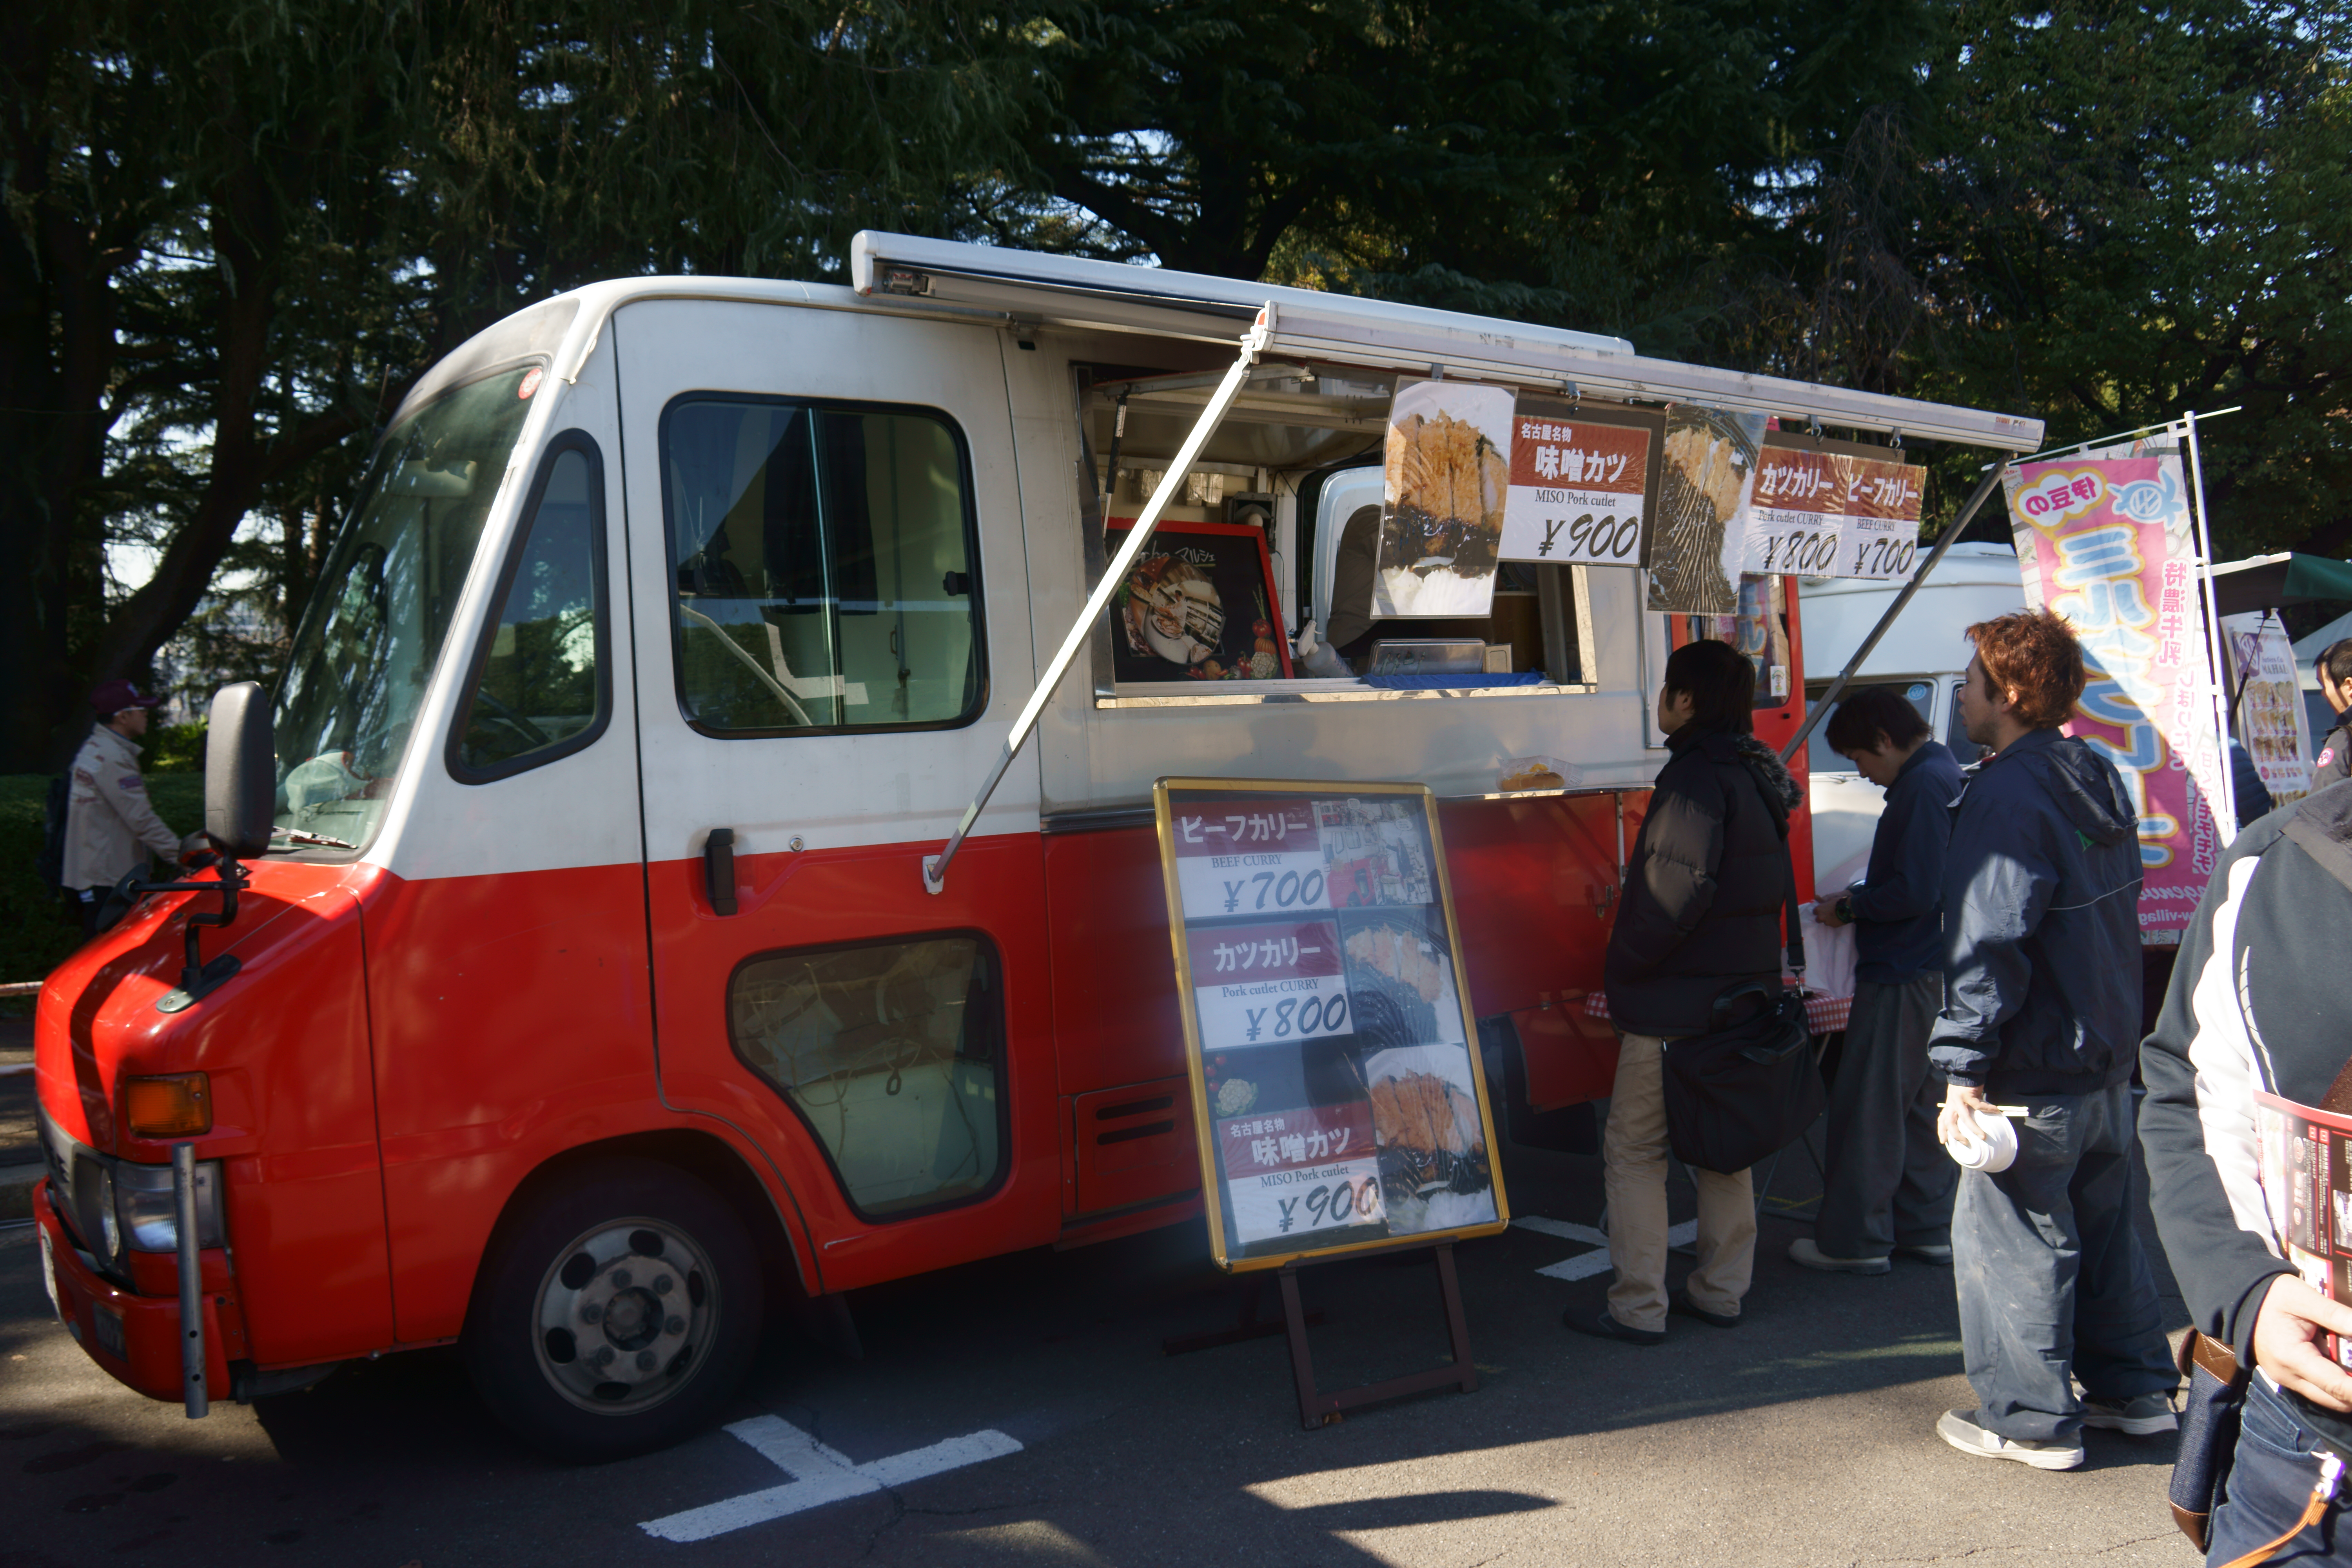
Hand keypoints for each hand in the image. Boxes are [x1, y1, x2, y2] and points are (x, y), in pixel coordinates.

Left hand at [1815, 899, 1847, 928]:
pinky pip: (1831, 924)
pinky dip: (1833, 922)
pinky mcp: (1833, 926)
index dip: (1818, 911)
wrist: (1848, 908)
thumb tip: (1815, 896)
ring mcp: (1827, 922)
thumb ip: (1821, 900)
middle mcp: (1821, 917)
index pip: (1814, 912)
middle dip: (1821, 917)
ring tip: (1834, 916)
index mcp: (1819, 910)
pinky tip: (1837, 918)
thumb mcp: (1829, 899)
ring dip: (1828, 920)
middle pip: (1818, 919)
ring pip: (1825, 922)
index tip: (1822, 910)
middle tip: (1827, 914)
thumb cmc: (1838, 902)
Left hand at [1938, 1083, 1996, 1146]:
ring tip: (1983, 1136)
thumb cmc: (1964, 1086)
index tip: (1943, 1141)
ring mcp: (1958, 1099)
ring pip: (1965, 1118)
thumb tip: (1970, 1121)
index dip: (1941, 1131)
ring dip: (1974, 1128)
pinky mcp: (1967, 1094)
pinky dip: (1988, 1109)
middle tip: (1966, 1143)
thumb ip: (1961, 1108)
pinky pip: (1979, 1105)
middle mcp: (1951, 1103)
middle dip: (1956, 1135)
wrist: (1965, 1070)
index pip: (1941, 1120)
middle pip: (1949, 1123)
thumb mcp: (1958, 1098)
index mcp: (1949, 1105)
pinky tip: (1997, 1111)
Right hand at [2252, 1275, 2351, 1412]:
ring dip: (2346, 1390)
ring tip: (2351, 1367)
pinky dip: (2335, 1384)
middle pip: (2335, 1401)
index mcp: (2291, 1357)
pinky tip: (2344, 1368)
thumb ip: (2337, 1315)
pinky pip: (2317, 1390)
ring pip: (2327, 1399)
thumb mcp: (2304, 1298)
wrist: (2239, 1299)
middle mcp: (2287, 1376)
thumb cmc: (2272, 1295)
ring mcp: (2285, 1379)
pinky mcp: (2286, 1377)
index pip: (2337, 1386)